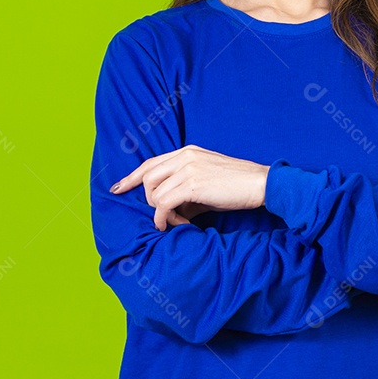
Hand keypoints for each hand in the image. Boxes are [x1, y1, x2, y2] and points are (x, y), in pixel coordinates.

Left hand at [109, 145, 269, 230]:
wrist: (260, 184)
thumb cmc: (235, 187)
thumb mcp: (206, 183)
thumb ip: (184, 192)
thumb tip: (168, 211)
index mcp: (187, 152)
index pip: (150, 163)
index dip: (130, 177)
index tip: (117, 189)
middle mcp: (184, 156)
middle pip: (146, 177)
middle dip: (148, 201)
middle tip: (162, 218)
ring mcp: (188, 168)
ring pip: (153, 193)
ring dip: (160, 213)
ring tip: (177, 222)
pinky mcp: (193, 184)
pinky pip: (164, 204)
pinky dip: (166, 219)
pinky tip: (180, 226)